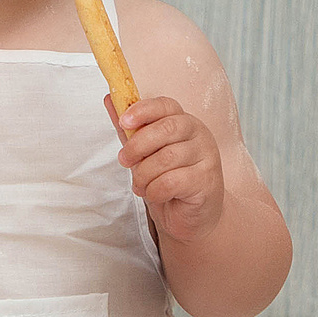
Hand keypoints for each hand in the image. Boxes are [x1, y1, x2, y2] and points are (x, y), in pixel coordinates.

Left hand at [111, 95, 225, 244]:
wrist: (192, 216)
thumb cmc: (170, 181)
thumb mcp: (146, 154)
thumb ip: (131, 129)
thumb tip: (111, 100)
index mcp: (184, 123)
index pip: (166, 106)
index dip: (143, 110)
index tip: (124, 121)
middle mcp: (199, 135)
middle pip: (165, 129)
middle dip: (137, 146)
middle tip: (124, 160)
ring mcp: (207, 157)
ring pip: (166, 158)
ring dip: (144, 175)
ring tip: (141, 185)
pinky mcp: (206, 181)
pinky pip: (172, 181)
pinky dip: (155, 190)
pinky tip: (156, 194)